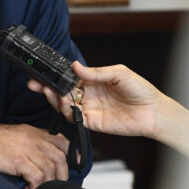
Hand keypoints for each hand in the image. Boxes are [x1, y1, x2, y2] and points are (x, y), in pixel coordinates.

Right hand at [0, 123, 68, 188]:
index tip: (74, 164)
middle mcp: (31, 138)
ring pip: (51, 169)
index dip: (71, 154)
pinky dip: (34, 187)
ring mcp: (26, 148)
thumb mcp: (11, 137)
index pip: (60, 140)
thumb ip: (26, 144)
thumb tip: (36, 162)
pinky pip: (37, 177)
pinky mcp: (18, 160)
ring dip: (47, 184)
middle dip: (62, 175)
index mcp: (31, 131)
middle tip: (54, 185)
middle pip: (60, 157)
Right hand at [27, 61, 162, 137]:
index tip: (44, 72)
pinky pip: (73, 118)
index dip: (55, 75)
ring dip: (54, 99)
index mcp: (93, 80)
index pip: (68, 77)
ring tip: (50, 92)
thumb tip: (76, 66)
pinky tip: (65, 104)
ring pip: (64, 104)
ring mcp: (88, 108)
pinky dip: (66, 112)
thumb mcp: (119, 73)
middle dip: (47, 87)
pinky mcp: (91, 122)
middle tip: (35, 84)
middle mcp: (88, 94)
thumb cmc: (141, 91)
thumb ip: (96, 71)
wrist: (153, 112)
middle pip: (61, 91)